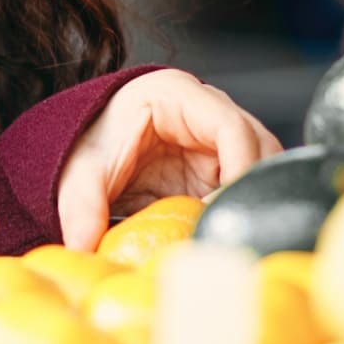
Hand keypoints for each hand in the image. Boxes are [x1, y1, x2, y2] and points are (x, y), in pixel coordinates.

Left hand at [55, 70, 281, 250]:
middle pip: (260, 147)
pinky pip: (245, 188)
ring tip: (222, 233)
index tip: (223, 206)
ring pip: (262, 168)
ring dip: (249, 201)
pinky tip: (219, 233)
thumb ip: (81, 205)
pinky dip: (238, 211)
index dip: (239, 166)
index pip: (232, 127)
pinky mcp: (221, 170)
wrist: (89, 142)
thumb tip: (82, 247)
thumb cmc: (92, 139)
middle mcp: (210, 112)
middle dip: (252, 189)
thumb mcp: (81, 170)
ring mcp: (220, 142)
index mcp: (180, 96)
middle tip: (228, 228)